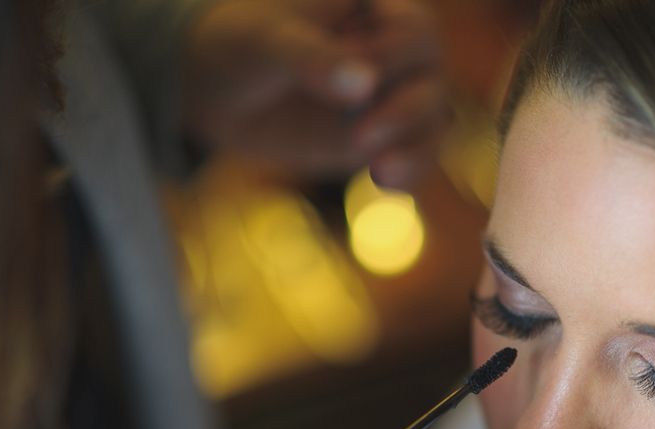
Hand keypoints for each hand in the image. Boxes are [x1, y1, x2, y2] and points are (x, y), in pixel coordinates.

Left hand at [183, 0, 448, 190]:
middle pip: (432, 75)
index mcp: (375, 7)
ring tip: (379, 170)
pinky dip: (410, 172)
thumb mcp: (267, 44)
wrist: (221, 91)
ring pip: (433, 118)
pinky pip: (417, 155)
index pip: (415, 28)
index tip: (363, 79)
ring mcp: (394, 95)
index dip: (395, 56)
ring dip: (415, 146)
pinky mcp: (385, 138)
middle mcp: (396, 48)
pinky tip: (384, 184)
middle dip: (406, 109)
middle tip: (359, 136)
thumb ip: (312, 57)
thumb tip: (365, 85)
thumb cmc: (243, 45)